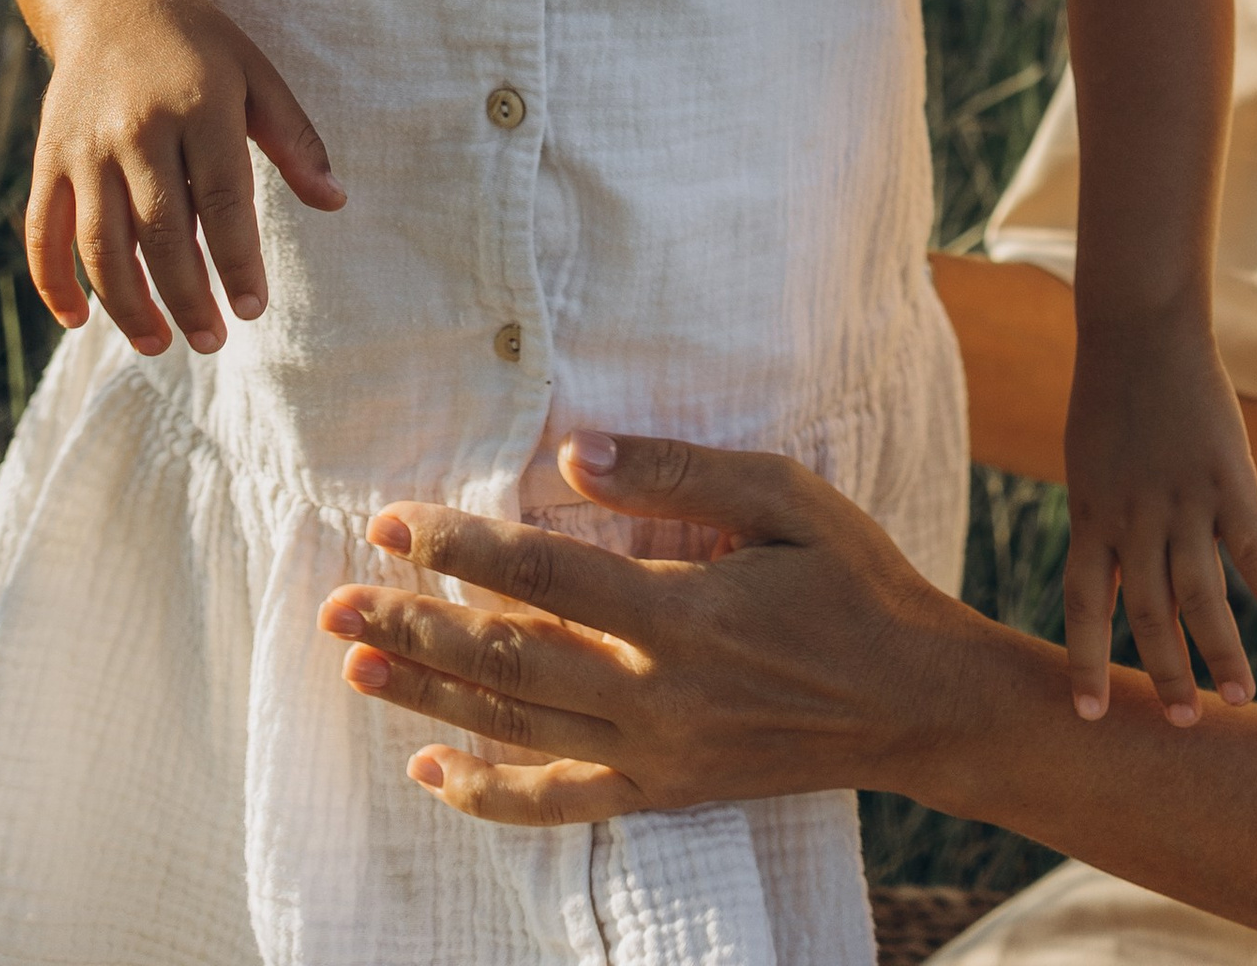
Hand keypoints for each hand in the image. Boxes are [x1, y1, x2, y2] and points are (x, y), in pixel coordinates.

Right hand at [24, 0, 343, 354]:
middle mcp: (137, 127)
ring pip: (99, 244)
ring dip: (126, 304)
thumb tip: (337, 202)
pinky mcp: (47, 157)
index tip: (253, 310)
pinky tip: (78, 320)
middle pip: (159, 232)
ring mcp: (84, 145)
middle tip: (211, 342)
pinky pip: (42, 233)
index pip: (223, 199)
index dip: (238, 261)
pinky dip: (54, 282)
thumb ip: (296, 139)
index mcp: (199, 104)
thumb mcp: (258, 75)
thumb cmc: (202, 45)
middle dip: (186, 297)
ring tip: (158, 343)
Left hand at [319, 435, 964, 823]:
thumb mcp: (784, 496)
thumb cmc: (854, 581)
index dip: (463, 546)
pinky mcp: (664, 792)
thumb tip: (576, 453)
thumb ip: (677, 473)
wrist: (917, 702)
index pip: (545, 574)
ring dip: (429, 699)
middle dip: (416, 625)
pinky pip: (559, 803)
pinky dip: (489, 795)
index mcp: (685, 612)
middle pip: (508, 659)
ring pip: (516, 728)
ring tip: (356, 667)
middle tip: (339, 600)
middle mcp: (656, 693)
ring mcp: (656, 753)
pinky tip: (434, 776)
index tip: (397, 520)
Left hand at [1062, 310, 1256, 724]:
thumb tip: (1141, 590)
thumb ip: (1111, 527)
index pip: (1084, 606)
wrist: (1139, 328)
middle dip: (1166, 673)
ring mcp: (1182, 498)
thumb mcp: (1092, 466)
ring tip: (1241, 699)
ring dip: (1222, 651)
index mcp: (1092, 516)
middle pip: (1149, 613)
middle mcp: (1134, 517)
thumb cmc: (1111, 398)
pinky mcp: (1226, 476)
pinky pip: (1252, 546)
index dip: (1086, 662)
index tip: (1090, 717)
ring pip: (1202, 593)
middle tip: (1184, 723)